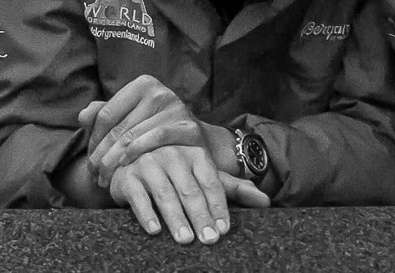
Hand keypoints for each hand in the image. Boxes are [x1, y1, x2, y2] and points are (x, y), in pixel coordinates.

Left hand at [79, 75, 231, 186]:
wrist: (196, 143)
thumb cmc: (156, 130)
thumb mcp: (131, 118)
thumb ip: (105, 114)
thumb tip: (82, 116)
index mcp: (143, 85)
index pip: (105, 114)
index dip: (92, 140)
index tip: (89, 162)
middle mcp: (160, 92)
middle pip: (117, 129)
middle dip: (100, 156)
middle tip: (93, 176)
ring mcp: (176, 109)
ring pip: (131, 137)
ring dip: (113, 162)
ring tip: (105, 179)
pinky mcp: (188, 128)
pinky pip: (154, 140)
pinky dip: (135, 154)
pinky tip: (125, 167)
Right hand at [107, 144, 268, 245]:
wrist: (131, 163)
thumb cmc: (174, 174)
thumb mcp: (204, 177)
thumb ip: (233, 189)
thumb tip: (266, 201)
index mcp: (194, 154)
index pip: (211, 182)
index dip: (218, 207)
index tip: (223, 229)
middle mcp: (172, 155)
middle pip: (190, 190)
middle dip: (200, 216)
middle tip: (209, 239)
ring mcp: (148, 164)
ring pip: (165, 194)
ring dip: (176, 218)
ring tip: (185, 239)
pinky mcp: (127, 176)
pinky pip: (138, 196)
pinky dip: (147, 213)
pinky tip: (154, 230)